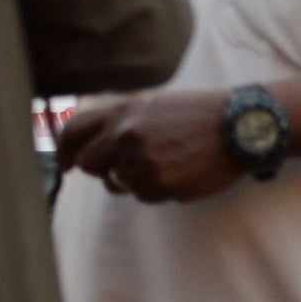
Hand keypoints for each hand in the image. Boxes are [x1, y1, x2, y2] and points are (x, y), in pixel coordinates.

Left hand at [56, 90, 242, 203]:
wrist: (237, 127)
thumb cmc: (194, 115)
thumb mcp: (150, 104)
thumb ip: (118, 121)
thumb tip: (89, 143)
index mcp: (120, 112)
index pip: (73, 131)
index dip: (62, 151)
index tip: (64, 165)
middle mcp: (125, 135)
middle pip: (89, 164)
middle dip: (101, 170)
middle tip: (120, 169)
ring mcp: (143, 161)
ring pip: (118, 184)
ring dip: (134, 180)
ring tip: (162, 165)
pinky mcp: (162, 184)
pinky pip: (144, 197)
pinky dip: (155, 190)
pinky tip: (176, 174)